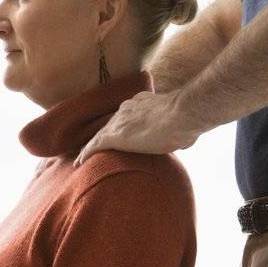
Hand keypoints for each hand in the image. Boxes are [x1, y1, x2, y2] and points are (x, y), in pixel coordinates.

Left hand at [74, 82, 202, 164]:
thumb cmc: (188, 120)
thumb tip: (186, 139)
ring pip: (100, 135)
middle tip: (96, 147)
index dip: (122, 125)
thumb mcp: (182, 124)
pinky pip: (94, 146)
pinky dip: (86, 154)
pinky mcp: (114, 136)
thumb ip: (179, 131)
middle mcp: (127, 109)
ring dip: (92, 146)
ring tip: (83, 158)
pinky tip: (79, 163)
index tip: (119, 133)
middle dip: (104, 135)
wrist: (181, 115)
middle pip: (110, 124)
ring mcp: (119, 122)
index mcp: (143, 103)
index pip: (127, 115)